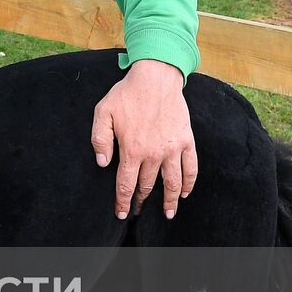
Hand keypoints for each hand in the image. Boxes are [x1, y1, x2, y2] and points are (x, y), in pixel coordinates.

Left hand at [91, 59, 197, 219]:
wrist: (155, 78)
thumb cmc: (126, 94)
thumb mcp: (103, 113)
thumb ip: (100, 139)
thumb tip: (102, 163)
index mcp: (131, 149)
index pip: (126, 184)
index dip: (123, 201)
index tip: (121, 213)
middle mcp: (153, 153)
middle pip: (147, 186)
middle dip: (141, 201)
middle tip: (137, 211)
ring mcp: (172, 148)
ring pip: (172, 183)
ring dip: (169, 201)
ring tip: (167, 213)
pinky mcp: (186, 141)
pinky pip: (191, 168)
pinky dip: (188, 183)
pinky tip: (184, 193)